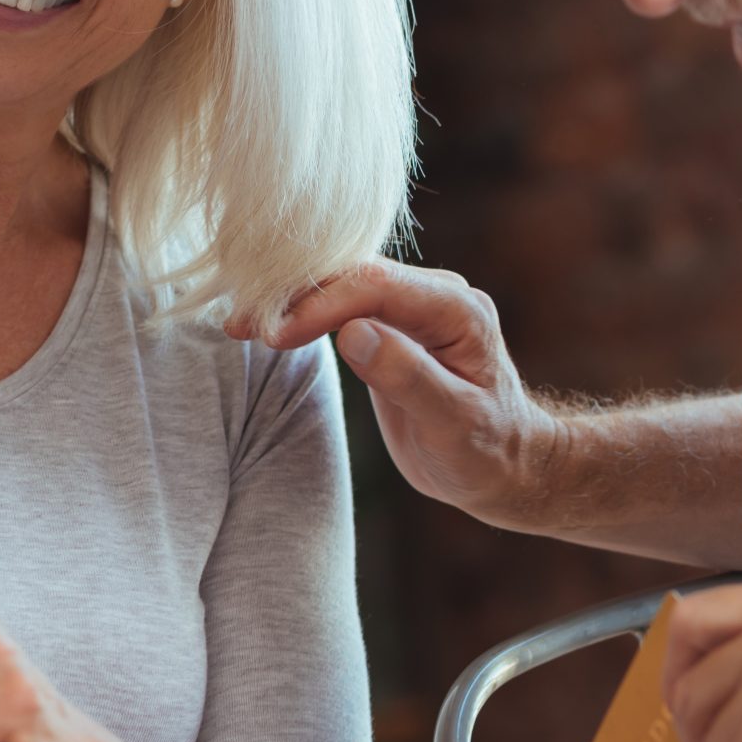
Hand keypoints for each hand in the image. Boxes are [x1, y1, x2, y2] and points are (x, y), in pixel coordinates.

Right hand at [241, 260, 559, 523]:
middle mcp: (434, 295)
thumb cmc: (487, 451)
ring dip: (288, 302)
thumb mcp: (455, 423)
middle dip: (293, 297)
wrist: (503, 466)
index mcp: (457, 309)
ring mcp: (410, 307)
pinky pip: (337, 306)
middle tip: (238, 325)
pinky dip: (299, 316)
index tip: (276, 334)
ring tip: (238, 325)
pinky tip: (262, 328)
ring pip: (338, 286)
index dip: (322, 304)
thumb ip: (408, 377)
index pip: (377, 286)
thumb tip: (352, 333)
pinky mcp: (388, 324)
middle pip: (352, 276)